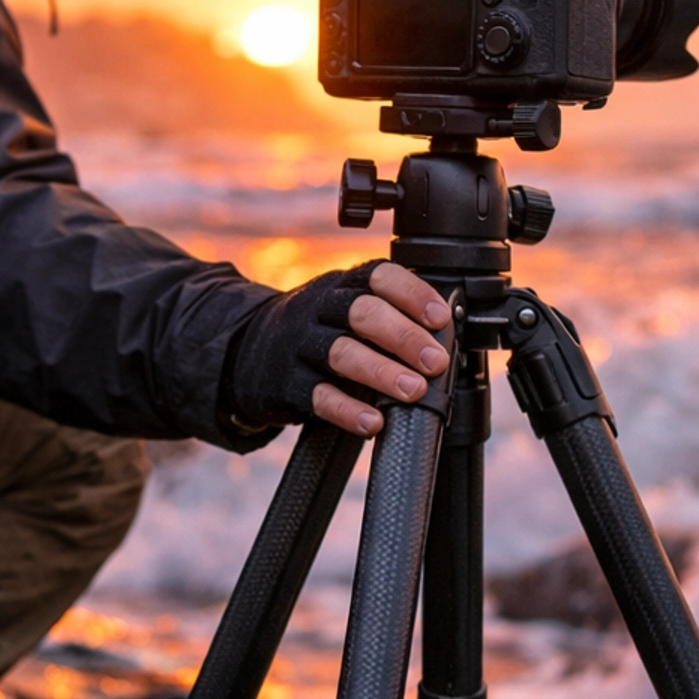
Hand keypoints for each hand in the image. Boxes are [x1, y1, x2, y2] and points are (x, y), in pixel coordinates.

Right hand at [223, 260, 452, 439]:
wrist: (248, 352)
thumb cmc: (318, 330)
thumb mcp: (344, 308)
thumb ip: (387, 314)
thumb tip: (449, 334)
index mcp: (342, 286)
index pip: (378, 277)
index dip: (412, 294)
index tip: (440, 317)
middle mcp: (320, 309)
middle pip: (363, 313)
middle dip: (404, 337)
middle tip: (435, 362)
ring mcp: (300, 345)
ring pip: (341, 353)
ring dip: (381, 372)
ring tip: (413, 391)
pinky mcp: (287, 383)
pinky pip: (318, 396)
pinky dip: (347, 410)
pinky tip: (372, 422)